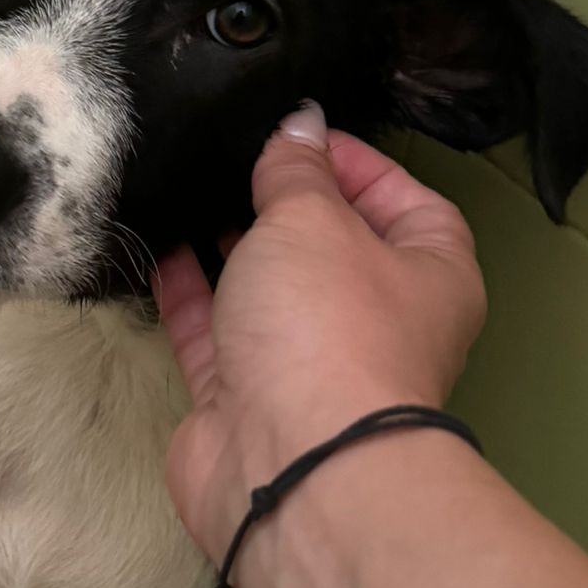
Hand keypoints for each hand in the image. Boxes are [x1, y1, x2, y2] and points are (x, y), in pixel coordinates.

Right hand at [155, 104, 486, 564]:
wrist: (293, 465)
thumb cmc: (329, 326)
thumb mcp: (312, 220)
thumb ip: (296, 169)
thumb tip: (300, 121)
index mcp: (430, 275)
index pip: (407, 201)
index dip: (357, 162)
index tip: (297, 133)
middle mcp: (376, 321)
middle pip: (332, 246)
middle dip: (283, 202)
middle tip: (231, 154)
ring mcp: (307, 364)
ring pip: (267, 289)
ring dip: (228, 243)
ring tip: (187, 187)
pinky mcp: (243, 399)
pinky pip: (213, 331)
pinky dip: (187, 290)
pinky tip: (157, 244)